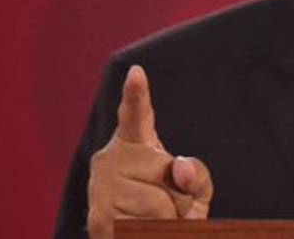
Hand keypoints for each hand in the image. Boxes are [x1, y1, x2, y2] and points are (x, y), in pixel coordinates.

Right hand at [86, 65, 213, 238]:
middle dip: (177, 196)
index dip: (136, 94)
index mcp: (133, 142)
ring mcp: (100, 187)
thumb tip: (179, 169)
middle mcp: (109, 158)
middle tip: (165, 206)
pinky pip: (143, 226)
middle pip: (164, 172)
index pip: (135, 115)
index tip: (137, 72)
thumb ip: (195, 173)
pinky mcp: (98, 218)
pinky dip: (154, 234)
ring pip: (157, 205)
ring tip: (153, 221)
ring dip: (167, 220)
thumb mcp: (193, 188)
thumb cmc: (169, 210)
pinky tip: (141, 233)